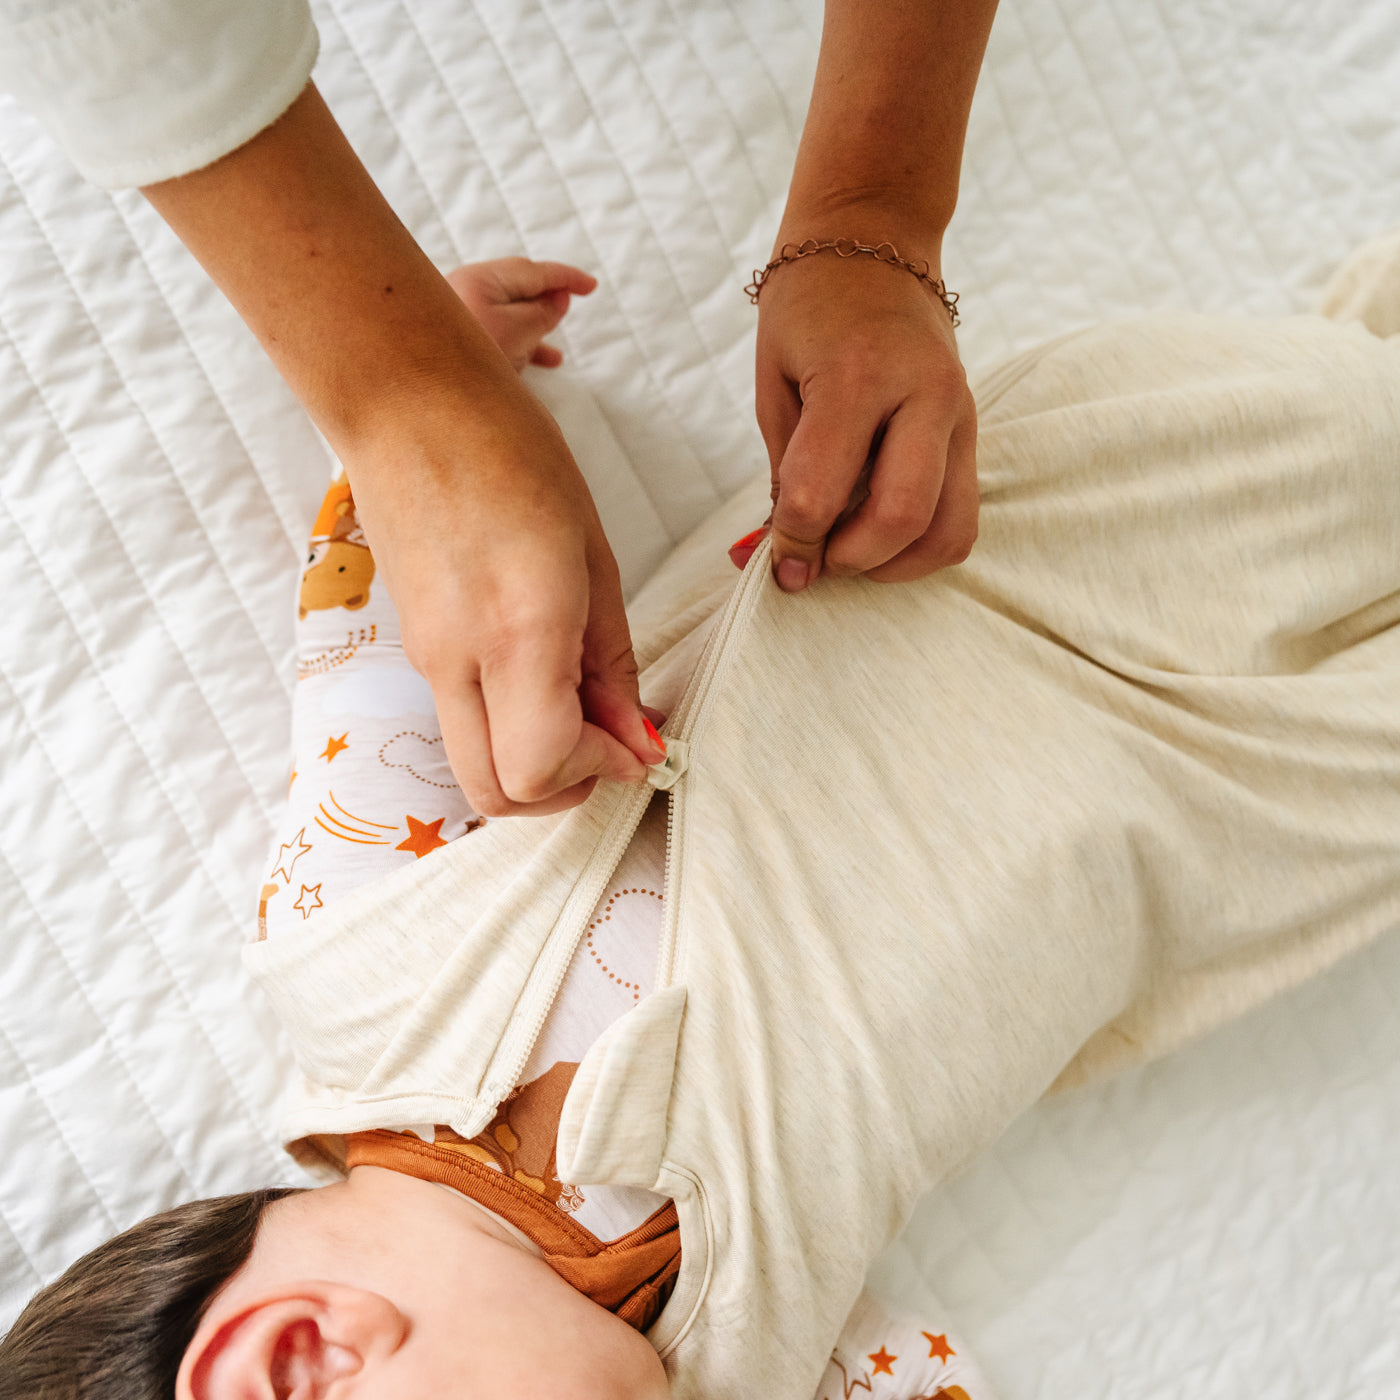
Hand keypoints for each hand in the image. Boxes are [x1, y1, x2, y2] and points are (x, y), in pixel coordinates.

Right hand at [141, 84, 658, 815]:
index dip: (599, 771)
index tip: (637, 740)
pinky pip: (465, 724)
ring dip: (538, 762)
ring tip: (583, 700)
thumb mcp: (592, 556)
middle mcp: (460, 664)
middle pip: (499, 794)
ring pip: (476, 768)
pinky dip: (511, 728)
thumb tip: (634, 737)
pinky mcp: (417, 650)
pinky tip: (547, 674)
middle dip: (565, 787)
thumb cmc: (512, 455)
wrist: (407, 404)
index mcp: (517, 634)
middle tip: (609, 740)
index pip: (542, 767)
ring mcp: (427, 662)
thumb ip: (612, 660)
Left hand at [446, 258, 597, 369]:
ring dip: (533, 333)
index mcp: (479, 280)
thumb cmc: (466, 360)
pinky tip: (530, 369)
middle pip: (515, 289)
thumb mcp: (518, 332)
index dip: (566, 278)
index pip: (532, 271)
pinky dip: (516, 349)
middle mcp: (461, 291)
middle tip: (570, 307)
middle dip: (545, 299)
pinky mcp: (449, 344)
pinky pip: (493, 338)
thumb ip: (543, 312)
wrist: (417, 397)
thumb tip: (557, 298)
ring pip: (505, 318)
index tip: (591, 285)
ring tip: (555, 354)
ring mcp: (454, 318)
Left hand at [741, 248, 978, 586]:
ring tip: (853, 551)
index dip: (793, 543)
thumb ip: (786, 469)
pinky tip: (880, 530)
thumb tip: (789, 552)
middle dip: (850, 560)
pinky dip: (922, 543)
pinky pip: (961, 514)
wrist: (875, 239)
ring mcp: (959, 413)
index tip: (779, 564)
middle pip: (901, 518)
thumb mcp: (775, 380)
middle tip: (817, 561)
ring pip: (949, 531)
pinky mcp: (974, 429)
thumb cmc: (809, 308)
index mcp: (856, 375)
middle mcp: (923, 395)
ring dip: (896, 564)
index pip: (820, 492)